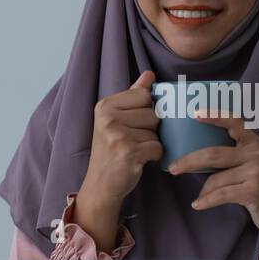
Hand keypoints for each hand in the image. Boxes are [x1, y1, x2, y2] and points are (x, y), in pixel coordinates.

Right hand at [74, 71, 162, 249]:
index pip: (144, 95)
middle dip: (150, 129)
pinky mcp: (128, 153)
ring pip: (157, 131)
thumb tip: (149, 74)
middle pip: (153, 113)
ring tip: (134, 150)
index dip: (146, 110)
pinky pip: (158, 147)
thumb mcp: (116, 120)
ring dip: (151, 143)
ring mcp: (117, 135)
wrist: (101, 184)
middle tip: (132, 141)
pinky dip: (153, 156)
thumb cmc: (111, 150)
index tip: (133, 124)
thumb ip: (133, 96)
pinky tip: (138, 160)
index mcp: (105, 106)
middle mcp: (108, 118)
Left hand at [169, 109, 258, 236]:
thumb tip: (193, 157)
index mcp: (252, 142)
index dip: (214, 116)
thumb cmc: (256, 187)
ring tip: (200, 198)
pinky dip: (207, 201)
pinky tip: (198, 204)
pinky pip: (221, 194)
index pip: (233, 122)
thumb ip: (230, 156)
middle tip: (173, 168)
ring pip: (216, 178)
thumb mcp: (248, 165)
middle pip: (214, 154)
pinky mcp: (255, 189)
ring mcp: (257, 170)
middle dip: (189, 161)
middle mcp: (255, 153)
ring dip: (204, 191)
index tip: (195, 114)